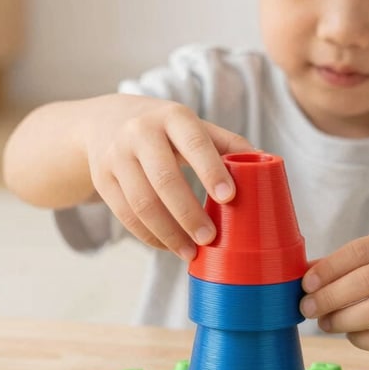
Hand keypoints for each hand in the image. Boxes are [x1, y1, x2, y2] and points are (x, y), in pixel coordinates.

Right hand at [83, 95, 253, 259]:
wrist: (105, 122)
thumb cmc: (164, 129)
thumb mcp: (193, 126)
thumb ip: (226, 144)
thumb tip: (265, 164)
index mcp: (172, 116)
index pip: (194, 144)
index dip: (211, 171)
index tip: (229, 198)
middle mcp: (140, 133)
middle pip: (164, 180)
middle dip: (188, 213)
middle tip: (209, 238)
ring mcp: (116, 157)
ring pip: (142, 203)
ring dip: (168, 233)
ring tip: (190, 253)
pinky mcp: (103, 180)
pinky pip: (125, 215)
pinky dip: (150, 236)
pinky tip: (169, 247)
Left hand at [299, 231, 368, 351]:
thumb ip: (346, 266)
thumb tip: (301, 275)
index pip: (359, 251)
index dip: (328, 268)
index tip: (305, 284)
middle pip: (368, 281)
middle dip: (331, 297)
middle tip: (308, 309)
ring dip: (344, 320)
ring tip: (326, 324)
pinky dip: (363, 339)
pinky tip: (351, 335)